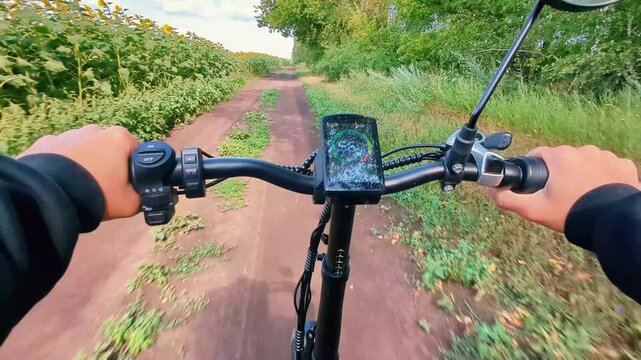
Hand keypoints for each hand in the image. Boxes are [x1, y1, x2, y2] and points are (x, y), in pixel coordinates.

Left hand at [19, 125, 140, 220]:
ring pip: (84, 149)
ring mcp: (67, 134)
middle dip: (108, 164)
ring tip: (78, 185)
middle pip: (108, 148)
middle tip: (102, 187)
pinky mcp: (45, 142)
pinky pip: (60, 153)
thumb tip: (151, 196)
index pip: (135, 151)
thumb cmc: (96, 195)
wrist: (49, 198)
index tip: (125, 185)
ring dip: (84, 163)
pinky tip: (60, 181)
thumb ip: (145, 197)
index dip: (133, 170)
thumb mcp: (130, 203)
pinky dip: (62, 164)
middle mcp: (94, 129)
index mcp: (119, 137)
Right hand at [488, 145, 639, 231]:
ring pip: (585, 162)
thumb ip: (508, 200)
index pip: (539, 155)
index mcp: (560, 156)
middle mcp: (583, 150)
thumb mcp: (534, 210)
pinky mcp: (624, 166)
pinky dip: (602, 178)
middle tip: (558, 195)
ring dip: (581, 174)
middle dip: (559, 173)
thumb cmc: (571, 213)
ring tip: (580, 196)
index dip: (534, 169)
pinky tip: (599, 193)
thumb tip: (490, 191)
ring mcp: (606, 156)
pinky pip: (607, 168)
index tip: (536, 184)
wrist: (612, 223)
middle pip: (563, 159)